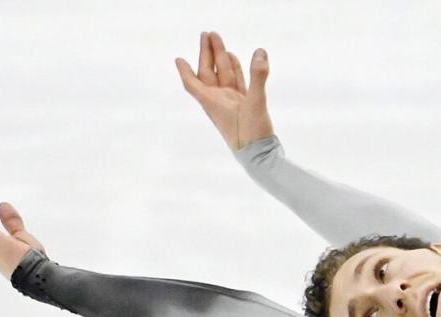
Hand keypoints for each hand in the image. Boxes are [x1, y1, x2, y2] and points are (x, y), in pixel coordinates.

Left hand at [175, 31, 273, 150]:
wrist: (262, 159)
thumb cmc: (252, 136)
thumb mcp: (256, 104)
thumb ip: (258, 77)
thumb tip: (260, 52)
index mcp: (213, 103)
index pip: (193, 84)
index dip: (185, 71)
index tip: (178, 59)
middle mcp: (220, 102)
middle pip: (208, 74)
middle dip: (207, 53)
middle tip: (207, 33)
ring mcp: (232, 104)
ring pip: (223, 77)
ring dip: (220, 59)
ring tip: (217, 40)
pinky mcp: (245, 107)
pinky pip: (236, 84)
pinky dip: (235, 70)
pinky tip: (235, 58)